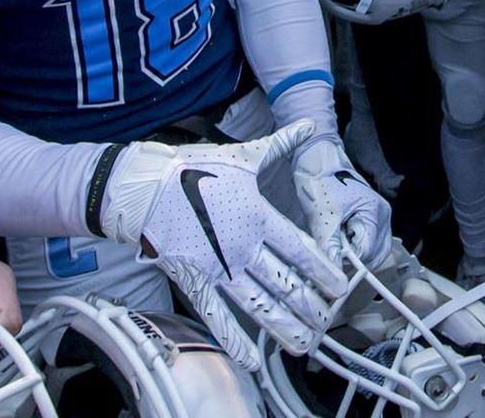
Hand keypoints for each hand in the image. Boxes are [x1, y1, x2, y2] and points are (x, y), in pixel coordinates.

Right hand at [98, 121, 345, 369]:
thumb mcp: (242, 155)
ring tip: (306, 344)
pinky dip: (236, 340)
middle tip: (327, 323)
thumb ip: (280, 146)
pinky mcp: (193, 281)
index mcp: (257, 216)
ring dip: (285, 327)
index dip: (324, 273)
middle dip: (311, 307)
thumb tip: (308, 126)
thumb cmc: (194, 168)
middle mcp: (242, 245)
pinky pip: (218, 317)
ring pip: (259, 305)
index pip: (300, 250)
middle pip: (286, 284)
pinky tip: (252, 358)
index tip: (340, 289)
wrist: (144, 186)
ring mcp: (218, 267)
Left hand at [291, 135, 391, 269]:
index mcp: (376, 213)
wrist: (316, 159)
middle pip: (374, 255)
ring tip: (333, 241)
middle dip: (353, 259)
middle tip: (332, 251)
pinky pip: (365, 242)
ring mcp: (377, 218)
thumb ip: (330, 246)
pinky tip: (337, 237)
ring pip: (370, 251)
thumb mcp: (323, 216)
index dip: (349, 260)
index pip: (368, 253)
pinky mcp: (368, 219)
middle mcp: (383, 217)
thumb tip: (333, 273)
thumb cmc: (320, 181)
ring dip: (352, 253)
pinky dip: (351, 246)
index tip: (330, 259)